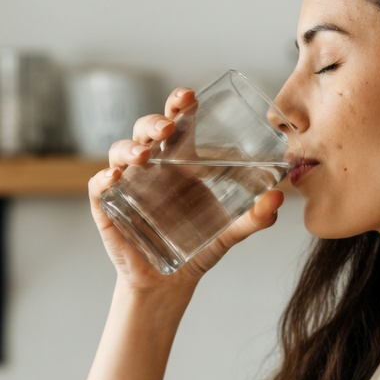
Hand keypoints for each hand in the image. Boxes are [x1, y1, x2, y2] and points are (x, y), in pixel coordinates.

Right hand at [87, 87, 284, 292]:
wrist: (169, 283)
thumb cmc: (198, 247)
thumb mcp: (230, 232)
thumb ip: (255, 217)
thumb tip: (279, 197)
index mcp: (180, 162)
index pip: (178, 124)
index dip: (179, 105)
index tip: (189, 96)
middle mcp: (153, 166)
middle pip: (146, 130)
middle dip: (154, 121)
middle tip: (168, 125)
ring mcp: (128, 184)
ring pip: (120, 151)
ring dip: (130, 148)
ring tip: (144, 155)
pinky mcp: (109, 208)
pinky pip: (100, 187)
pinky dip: (102, 178)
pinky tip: (113, 177)